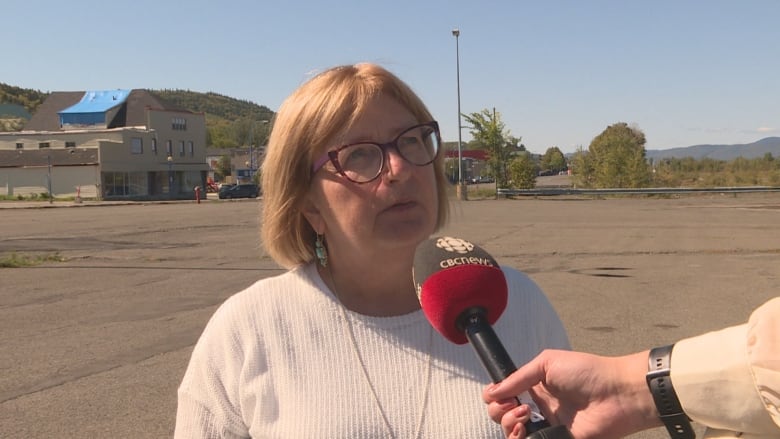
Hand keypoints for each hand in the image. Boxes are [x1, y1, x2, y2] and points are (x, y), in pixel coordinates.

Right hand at [483, 349, 661, 438]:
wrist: (617, 394)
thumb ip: (519, 377)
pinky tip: (526, 429)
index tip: (496, 394)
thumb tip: (493, 391)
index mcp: (534, 386)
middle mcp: (537, 407)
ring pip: (513, 433)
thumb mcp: (547, 363)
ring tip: (524, 415)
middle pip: (502, 415)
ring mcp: (547, 426)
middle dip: (498, 411)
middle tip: (514, 405)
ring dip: (508, 424)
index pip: (503, 395)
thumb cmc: (586, 372)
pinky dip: (521, 438)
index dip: (494, 396)